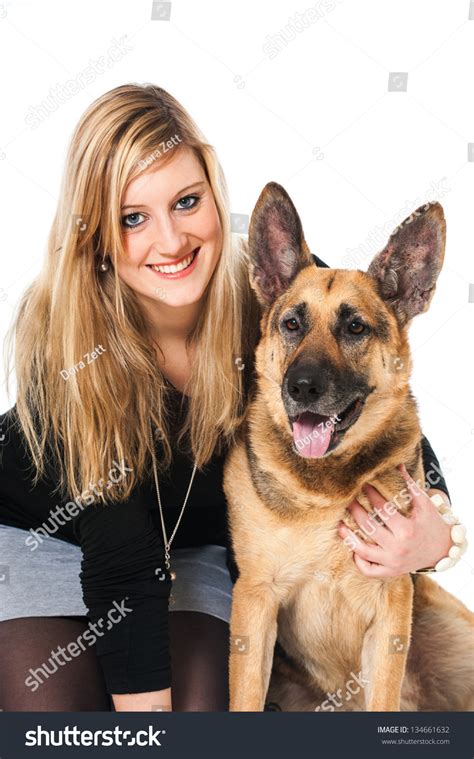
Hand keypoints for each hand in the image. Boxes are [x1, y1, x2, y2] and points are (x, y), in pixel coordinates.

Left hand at [337, 464, 452, 577]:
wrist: (443, 551)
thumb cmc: (431, 523)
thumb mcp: (424, 504)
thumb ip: (410, 485)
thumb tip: (398, 464)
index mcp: (407, 529)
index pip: (382, 509)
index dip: (370, 494)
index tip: (362, 484)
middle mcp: (398, 548)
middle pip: (368, 527)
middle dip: (355, 510)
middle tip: (346, 499)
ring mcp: (392, 562)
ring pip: (363, 550)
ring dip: (348, 536)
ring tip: (339, 523)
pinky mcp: (389, 572)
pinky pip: (368, 570)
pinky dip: (358, 560)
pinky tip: (353, 547)